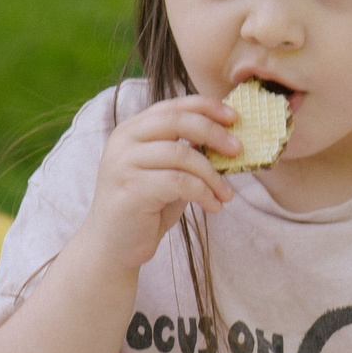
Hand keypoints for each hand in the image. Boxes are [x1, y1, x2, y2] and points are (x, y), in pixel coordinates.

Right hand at [75, 94, 239, 274]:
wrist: (113, 246)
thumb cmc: (145, 207)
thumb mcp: (167, 172)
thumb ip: (186, 152)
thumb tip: (228, 139)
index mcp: (132, 130)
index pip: (172, 106)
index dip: (206, 107)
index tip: (234, 118)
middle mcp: (124, 141)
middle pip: (177, 122)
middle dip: (214, 133)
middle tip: (238, 150)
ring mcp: (124, 164)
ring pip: (182, 155)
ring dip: (212, 175)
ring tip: (226, 194)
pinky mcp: (132, 190)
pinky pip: (180, 183)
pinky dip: (203, 193)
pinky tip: (213, 206)